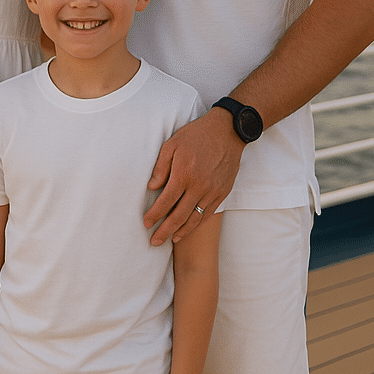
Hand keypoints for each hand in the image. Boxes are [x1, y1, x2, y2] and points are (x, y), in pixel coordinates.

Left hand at [145, 109, 241, 245]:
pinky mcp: (223, 192)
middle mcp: (198, 186)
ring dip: (181, 231)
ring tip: (170, 240)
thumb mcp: (172, 145)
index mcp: (183, 174)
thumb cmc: (196, 135)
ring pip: (195, 218)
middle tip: (154, 242)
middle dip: (164, 230)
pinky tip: (188, 229)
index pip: (165, 201)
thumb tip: (151, 188)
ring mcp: (212, 191)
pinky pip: (208, 214)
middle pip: (179, 216)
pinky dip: (197, 224)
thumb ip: (161, 168)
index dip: (155, 215)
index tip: (146, 223)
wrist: (227, 131)